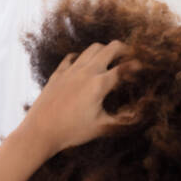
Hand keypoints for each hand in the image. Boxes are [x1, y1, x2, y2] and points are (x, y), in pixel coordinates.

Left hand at [19, 40, 139, 156]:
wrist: (39, 132)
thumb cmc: (70, 132)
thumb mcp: (101, 127)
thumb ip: (123, 120)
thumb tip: (140, 115)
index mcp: (99, 84)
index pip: (125, 68)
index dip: (137, 66)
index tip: (142, 69)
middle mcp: (86, 72)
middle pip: (111, 47)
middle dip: (125, 49)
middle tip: (130, 57)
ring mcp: (70, 71)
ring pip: (93, 48)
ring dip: (105, 50)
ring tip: (110, 60)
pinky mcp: (57, 74)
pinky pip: (72, 57)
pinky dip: (82, 57)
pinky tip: (84, 66)